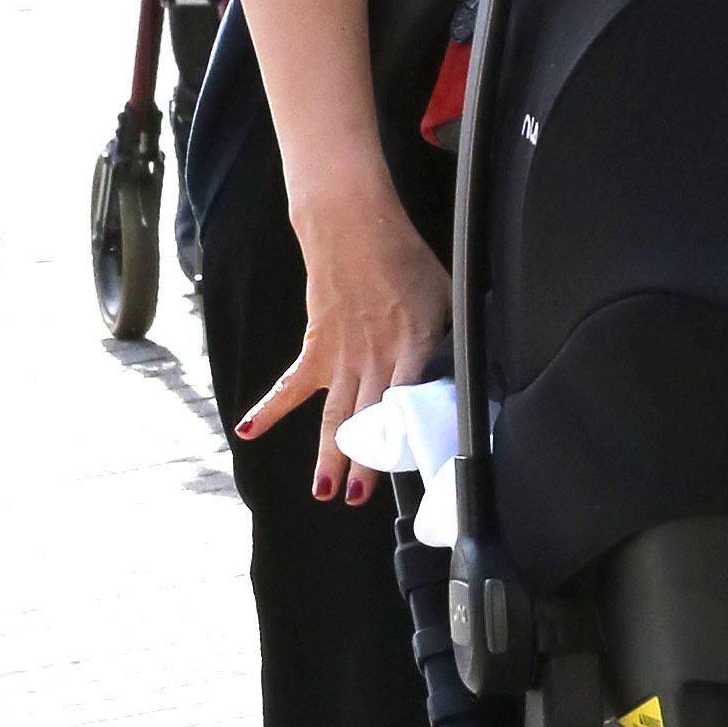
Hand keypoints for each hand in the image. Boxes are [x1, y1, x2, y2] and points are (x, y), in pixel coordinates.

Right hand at [234, 170, 452, 504]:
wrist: (354, 228)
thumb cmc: (407, 261)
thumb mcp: (449, 297)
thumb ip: (458, 336)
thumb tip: (478, 363)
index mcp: (412, 348)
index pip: (413, 402)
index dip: (411, 437)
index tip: (414, 467)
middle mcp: (375, 360)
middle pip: (369, 420)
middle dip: (364, 464)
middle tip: (356, 498)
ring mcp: (342, 357)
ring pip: (335, 414)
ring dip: (329, 454)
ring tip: (323, 491)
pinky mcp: (318, 348)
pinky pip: (291, 385)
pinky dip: (269, 408)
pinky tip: (249, 431)